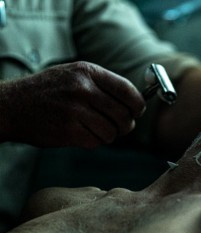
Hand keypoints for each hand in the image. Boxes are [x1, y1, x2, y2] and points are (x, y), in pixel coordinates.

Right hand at [0, 61, 145, 147]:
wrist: (12, 106)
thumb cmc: (49, 92)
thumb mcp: (75, 76)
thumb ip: (103, 86)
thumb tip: (136, 104)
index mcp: (87, 72)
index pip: (128, 91)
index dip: (138, 106)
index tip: (137, 112)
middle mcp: (82, 88)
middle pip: (124, 115)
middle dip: (125, 125)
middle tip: (117, 127)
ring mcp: (75, 110)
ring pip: (112, 132)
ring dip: (108, 135)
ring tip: (95, 129)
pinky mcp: (69, 130)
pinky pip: (97, 142)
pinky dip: (94, 142)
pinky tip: (82, 134)